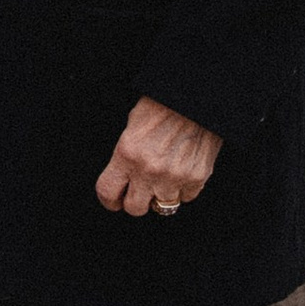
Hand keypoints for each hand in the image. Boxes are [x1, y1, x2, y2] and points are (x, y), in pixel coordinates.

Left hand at [96, 98, 219, 218]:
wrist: (197, 96)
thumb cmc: (164, 103)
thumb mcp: (133, 124)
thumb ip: (126, 154)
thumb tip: (123, 176)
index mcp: (127, 153)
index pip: (107, 192)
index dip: (110, 200)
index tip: (115, 200)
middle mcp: (148, 169)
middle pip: (134, 208)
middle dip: (136, 201)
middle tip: (141, 191)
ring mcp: (173, 177)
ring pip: (163, 207)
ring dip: (162, 195)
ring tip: (165, 177)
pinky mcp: (196, 177)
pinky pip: (187, 197)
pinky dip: (184, 189)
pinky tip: (183, 170)